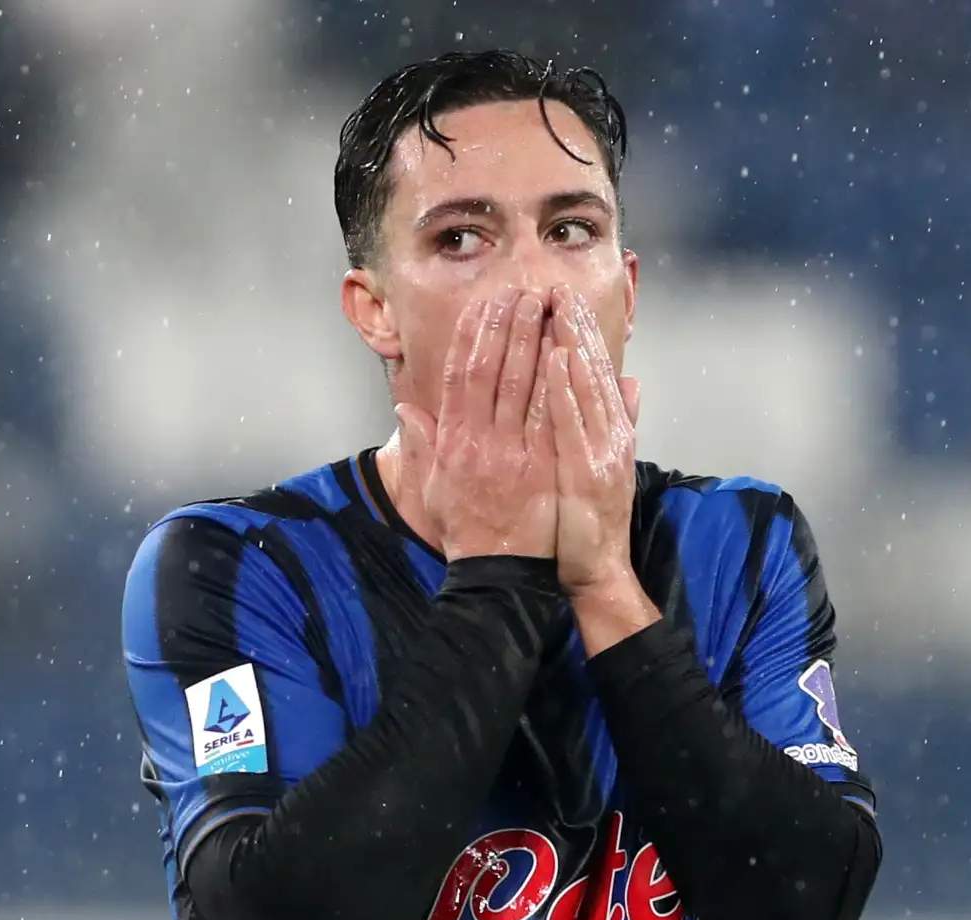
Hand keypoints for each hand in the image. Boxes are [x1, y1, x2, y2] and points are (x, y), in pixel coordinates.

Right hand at [394, 285, 556, 560]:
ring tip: (545, 308)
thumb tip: (404, 409)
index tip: (485, 306)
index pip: (459, 376)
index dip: (472, 336)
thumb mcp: (433, 487)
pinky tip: (565, 352)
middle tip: (522, 293)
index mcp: (452, 442)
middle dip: (506, 326)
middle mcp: (477, 442)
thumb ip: (421, 445)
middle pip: (491, 370)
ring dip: (532, 341)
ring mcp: (510, 454)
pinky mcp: (540, 468)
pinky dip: (555, 381)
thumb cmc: (466, 530)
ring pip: (520, 385)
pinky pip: (548, 416)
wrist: (497, 575)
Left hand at [545, 285, 642, 596]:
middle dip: (577, 326)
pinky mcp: (586, 470)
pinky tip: (555, 358)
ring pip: (586, 386)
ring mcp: (602, 451)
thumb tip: (634, 381)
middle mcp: (611, 434)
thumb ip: (622, 420)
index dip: (583, 332)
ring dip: (573, 343)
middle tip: (559, 286)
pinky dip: (565, 388)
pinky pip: (572, 422)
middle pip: (593, 370)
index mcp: (612, 430)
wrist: (597, 569)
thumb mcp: (608, 464)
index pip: (596, 371)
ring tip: (558, 306)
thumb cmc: (590, 519)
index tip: (565, 298)